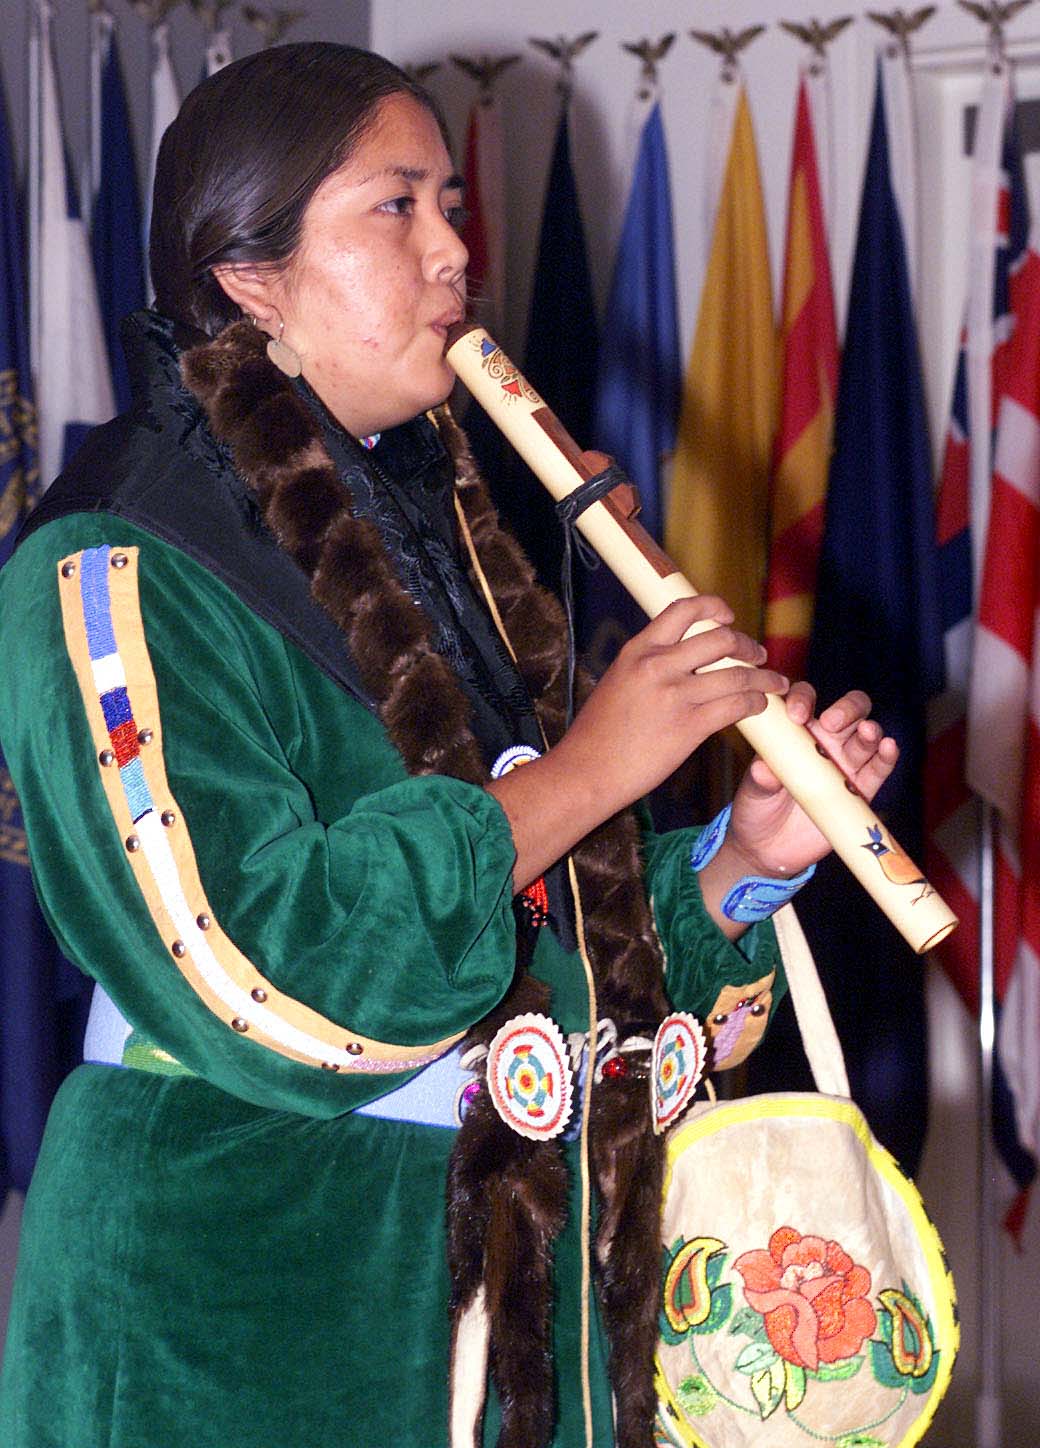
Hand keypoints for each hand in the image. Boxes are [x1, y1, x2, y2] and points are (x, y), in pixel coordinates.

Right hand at [488, 596, 787, 889]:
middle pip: (720, 638)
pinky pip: (735, 707)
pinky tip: (758, 708)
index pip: (683, 610)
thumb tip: (676, 659)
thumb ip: (646, 666)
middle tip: (758, 655)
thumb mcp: (617, 682)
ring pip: (737, 675)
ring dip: (763, 678)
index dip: (713, 607)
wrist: (586, 771)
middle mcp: (657, 665)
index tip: (728, 616)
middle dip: (747, 645)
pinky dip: (754, 704)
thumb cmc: (597, 734)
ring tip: (774, 684)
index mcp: (637, 650)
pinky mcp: (689, 727)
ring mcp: (675, 696)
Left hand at [725, 685, 898, 878]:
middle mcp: (825, 741)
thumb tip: (764, 768)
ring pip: (867, 737)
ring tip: (865, 732)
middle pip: (848, 711)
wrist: (767, 849)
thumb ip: (760, 778)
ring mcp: (845, 765)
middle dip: (846, 709)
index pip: (804, 700)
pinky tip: (888, 747)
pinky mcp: (861, 791)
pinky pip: (879, 769)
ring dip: (869, 731)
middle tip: (831, 722)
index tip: (796, 715)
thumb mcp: (751, 791)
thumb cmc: (756, 809)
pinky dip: (886, 756)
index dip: (803, 699)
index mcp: (795, 732)